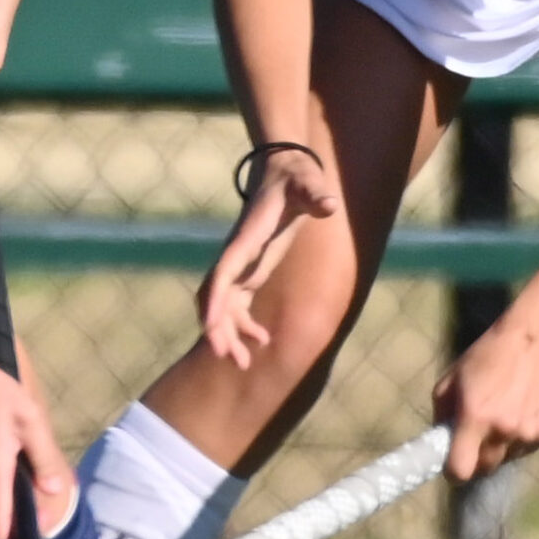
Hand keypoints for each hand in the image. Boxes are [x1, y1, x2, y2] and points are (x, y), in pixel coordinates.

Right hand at [197, 145, 340, 367]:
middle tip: (228, 357)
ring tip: (243, 364)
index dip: (215, 300)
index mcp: (245, 240)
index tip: (209, 326)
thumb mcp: (308, 184)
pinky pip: (237, 306)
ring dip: (228, 335)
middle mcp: (236, 256)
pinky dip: (242, 325)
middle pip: (216, 298)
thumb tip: (329, 203)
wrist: (285, 173)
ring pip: (223, 307)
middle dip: (217, 328)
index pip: (223, 273)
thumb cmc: (296, 179)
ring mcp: (241, 265)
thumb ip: (316, 194)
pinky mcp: (250, 271)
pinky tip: (263, 340)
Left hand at [431, 319, 538, 480]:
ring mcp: (529, 434)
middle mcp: (504, 431)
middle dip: (474, 460)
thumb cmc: (486, 357)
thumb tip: (440, 441)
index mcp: (476, 418)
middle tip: (472, 439)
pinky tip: (518, 414)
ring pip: (506, 459)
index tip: (450, 463)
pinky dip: (517, 440)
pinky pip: (525, 448)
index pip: (460, 471)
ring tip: (499, 418)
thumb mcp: (450, 381)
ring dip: (498, 448)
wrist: (533, 342)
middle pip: (484, 469)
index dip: (452, 472)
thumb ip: (442, 416)